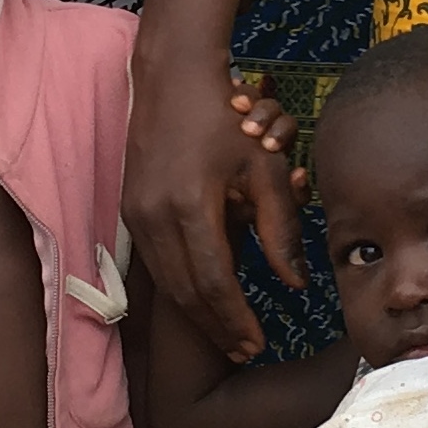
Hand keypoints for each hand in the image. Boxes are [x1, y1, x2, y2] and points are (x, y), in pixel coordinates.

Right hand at [124, 68, 307, 362]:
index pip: (214, 282)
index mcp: (190, 205)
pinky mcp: (130, 208)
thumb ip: (281, 229)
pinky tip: (204, 301)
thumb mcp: (264, 169)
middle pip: (185, 293)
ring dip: (197, 314)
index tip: (257, 343)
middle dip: (216, 327)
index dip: (236, 318)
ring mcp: (136, 212)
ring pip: (166, 283)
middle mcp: (154, 215)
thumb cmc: (229, 115)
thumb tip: (296, 283)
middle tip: (244, 351)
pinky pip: (156, 263)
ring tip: (228, 335)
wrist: (174, 76)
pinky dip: (181, 288)